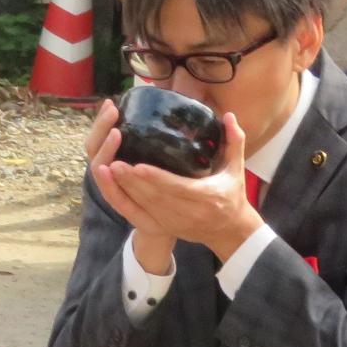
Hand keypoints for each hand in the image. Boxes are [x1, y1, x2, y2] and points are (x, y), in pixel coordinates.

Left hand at [93, 110, 262, 262]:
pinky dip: (125, 201)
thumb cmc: (232, 195)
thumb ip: (234, 142)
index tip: (138, 165)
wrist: (228, 231)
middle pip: (156, 198)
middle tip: (115, 162)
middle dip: (133, 182)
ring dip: (125, 190)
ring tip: (110, 169)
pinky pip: (141, 215)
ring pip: (145, 207)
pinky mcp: (165, 227)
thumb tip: (229, 115)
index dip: (156, 178)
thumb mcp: (236, 170)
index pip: (178, 188)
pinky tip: (112, 186)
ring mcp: (175, 222)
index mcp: (208, 197)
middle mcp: (189, 212)